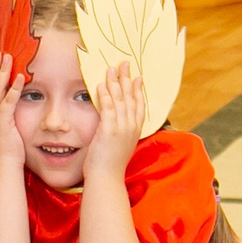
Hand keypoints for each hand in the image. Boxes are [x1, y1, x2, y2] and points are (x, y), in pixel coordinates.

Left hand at [86, 59, 145, 184]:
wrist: (106, 179)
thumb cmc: (110, 166)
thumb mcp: (120, 146)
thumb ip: (121, 133)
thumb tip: (117, 124)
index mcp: (135, 131)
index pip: (139, 105)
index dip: (138, 89)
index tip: (137, 77)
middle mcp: (131, 127)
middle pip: (130, 98)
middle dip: (127, 79)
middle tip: (124, 64)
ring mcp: (121, 128)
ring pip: (119, 100)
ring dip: (115, 82)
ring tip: (111, 69)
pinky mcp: (109, 130)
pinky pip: (107, 108)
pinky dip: (105, 95)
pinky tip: (102, 85)